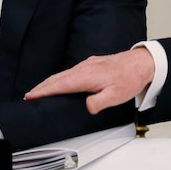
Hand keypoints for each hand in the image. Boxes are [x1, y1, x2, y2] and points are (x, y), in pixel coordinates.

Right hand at [24, 47, 154, 113]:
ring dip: (50, 82)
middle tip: (29, 96)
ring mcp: (87, 64)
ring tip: (39, 90)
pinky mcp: (92, 64)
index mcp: (87, 76)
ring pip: (63, 74)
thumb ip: (99, 102)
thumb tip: (87, 106)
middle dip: (42, 87)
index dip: (43, 91)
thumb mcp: (116, 95)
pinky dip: (60, 78)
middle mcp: (84, 68)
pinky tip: (60, 82)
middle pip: (57, 78)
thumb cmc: (130, 78)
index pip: (59, 85)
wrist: (141, 63)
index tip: (31, 96)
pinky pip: (70, 72)